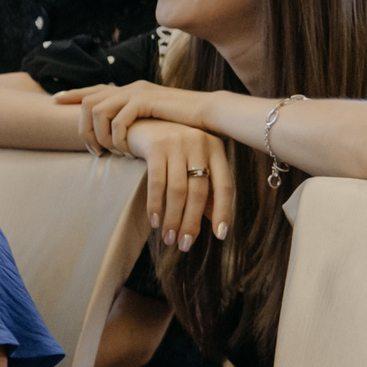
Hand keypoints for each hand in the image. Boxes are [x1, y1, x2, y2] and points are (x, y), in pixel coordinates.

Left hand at [52, 79, 211, 155]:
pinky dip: (118, 137)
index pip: (94, 89)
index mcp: (131, 90)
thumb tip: (118, 136)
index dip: (73, 93)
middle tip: (93, 151)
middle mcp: (131, 87)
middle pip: (88, 101)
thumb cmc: (184, 124)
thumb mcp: (153, 122)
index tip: (55, 100)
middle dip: (83, 128)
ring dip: (100, 135)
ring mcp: (137, 92)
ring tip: (110, 153)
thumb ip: (135, 123)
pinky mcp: (146, 100)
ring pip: (98, 111)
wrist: (211, 115)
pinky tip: (126, 150)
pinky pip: (118, 119)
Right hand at [126, 119, 233, 250]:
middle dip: (191, 221)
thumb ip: (204, 188)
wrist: (141, 121)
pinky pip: (157, 181)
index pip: (225, 185)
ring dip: (173, 218)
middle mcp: (200, 143)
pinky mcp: (156, 145)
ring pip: (178, 190)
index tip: (220, 235)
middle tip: (184, 244)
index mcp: (216, 149)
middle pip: (200, 191)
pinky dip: (155, 204)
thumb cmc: (170, 147)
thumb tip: (213, 219)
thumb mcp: (191, 163)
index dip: (224, 211)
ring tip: (169, 238)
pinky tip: (154, 220)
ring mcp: (177, 143)